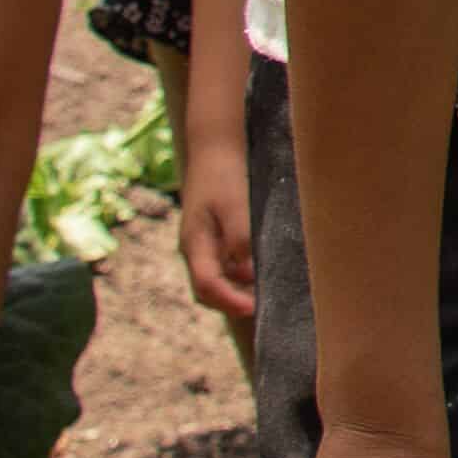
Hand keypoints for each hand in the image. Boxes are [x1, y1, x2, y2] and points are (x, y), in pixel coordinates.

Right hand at [177, 168, 257, 326]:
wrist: (214, 148)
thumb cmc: (224, 175)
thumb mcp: (235, 205)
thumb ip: (240, 239)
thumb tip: (249, 273)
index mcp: (194, 244)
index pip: (206, 286)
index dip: (229, 301)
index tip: (254, 309)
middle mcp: (194, 249)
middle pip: (206, 290)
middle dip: (230, 303)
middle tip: (262, 308)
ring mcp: (200, 244)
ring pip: (214, 279)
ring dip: (235, 291)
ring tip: (264, 295)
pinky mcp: (211, 237)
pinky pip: (221, 266)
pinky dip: (238, 276)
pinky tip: (259, 272)